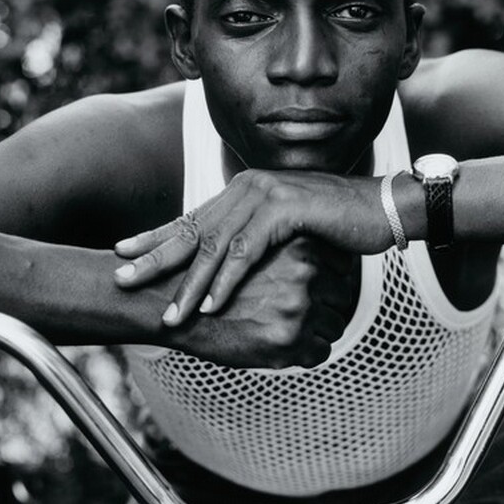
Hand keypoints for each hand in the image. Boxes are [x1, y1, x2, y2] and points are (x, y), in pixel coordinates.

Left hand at [113, 169, 389, 324]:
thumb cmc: (337, 224)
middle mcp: (247, 188)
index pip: (191, 218)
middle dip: (153, 257)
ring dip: (189, 285)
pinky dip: (225, 281)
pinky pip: (246, 252)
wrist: (382, 208)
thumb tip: (229, 262)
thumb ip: (256, 238)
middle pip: (192, 229)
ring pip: (215, 246)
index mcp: (243, 191)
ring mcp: (264, 196)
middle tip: (122, 279)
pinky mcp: (285, 210)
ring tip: (168, 314)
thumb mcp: (287, 230)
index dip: (155, 236)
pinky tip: (209, 305)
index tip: (122, 253)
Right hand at [164, 237, 357, 367]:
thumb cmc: (212, 275)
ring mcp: (299, 306)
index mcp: (300, 246)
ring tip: (288, 328)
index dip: (328, 280)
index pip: (343, 266)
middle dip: (326, 306)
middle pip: (343, 295)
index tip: (313, 288)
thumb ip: (289, 250)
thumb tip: (327, 261)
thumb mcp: (255, 246)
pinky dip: (306, 353)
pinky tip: (281, 346)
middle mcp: (305, 273)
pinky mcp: (289, 339)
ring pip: (335, 324)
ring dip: (317, 331)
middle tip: (301, 312)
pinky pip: (320, 352)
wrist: (169, 302)